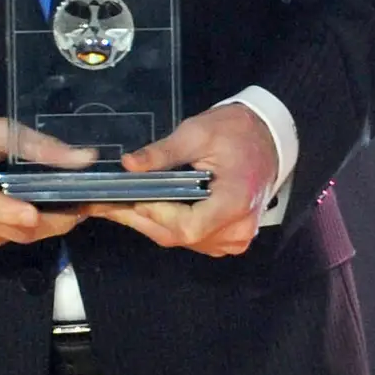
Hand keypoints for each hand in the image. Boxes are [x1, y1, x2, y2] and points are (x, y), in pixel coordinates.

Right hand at [0, 114, 86, 257]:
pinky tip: (15, 211)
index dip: (21, 212)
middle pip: (18, 230)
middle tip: (78, 206)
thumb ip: (41, 147)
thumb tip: (83, 159)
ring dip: (36, 226)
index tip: (49, 210)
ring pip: (13, 239)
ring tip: (46, 203)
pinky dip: (14, 229)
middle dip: (54, 221)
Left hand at [87, 103, 281, 258]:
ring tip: (120, 204)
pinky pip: (192, 240)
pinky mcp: (230, 239)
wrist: (269, 139)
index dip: (154, 215)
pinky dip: (167, 226)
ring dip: (149, 223)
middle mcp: (237, 229)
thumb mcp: (198, 133)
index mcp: (235, 202)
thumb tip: (128, 165)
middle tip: (105, 203)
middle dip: (140, 219)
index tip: (126, 198)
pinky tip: (148, 209)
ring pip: (181, 241)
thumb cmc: (237, 133)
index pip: (188, 227)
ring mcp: (235, 238)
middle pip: (179, 237)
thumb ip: (163, 152)